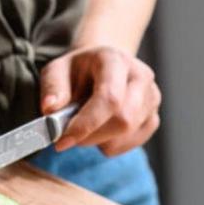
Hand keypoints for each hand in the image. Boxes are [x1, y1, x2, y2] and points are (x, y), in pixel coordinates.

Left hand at [39, 45, 160, 156]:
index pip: (110, 98)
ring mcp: (152, 98)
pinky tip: (101, 130)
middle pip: (123, 121)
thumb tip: (50, 109)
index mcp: (116, 60)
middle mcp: (141, 77)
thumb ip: (53, 87)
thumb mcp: (57, 70)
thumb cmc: (79, 70)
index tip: (62, 141)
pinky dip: (109, 145)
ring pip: (125, 136)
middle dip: (91, 136)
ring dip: (98, 140)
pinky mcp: (153, 118)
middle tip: (70, 136)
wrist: (104, 68)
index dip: (87, 124)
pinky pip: (130, 144)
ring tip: (85, 126)